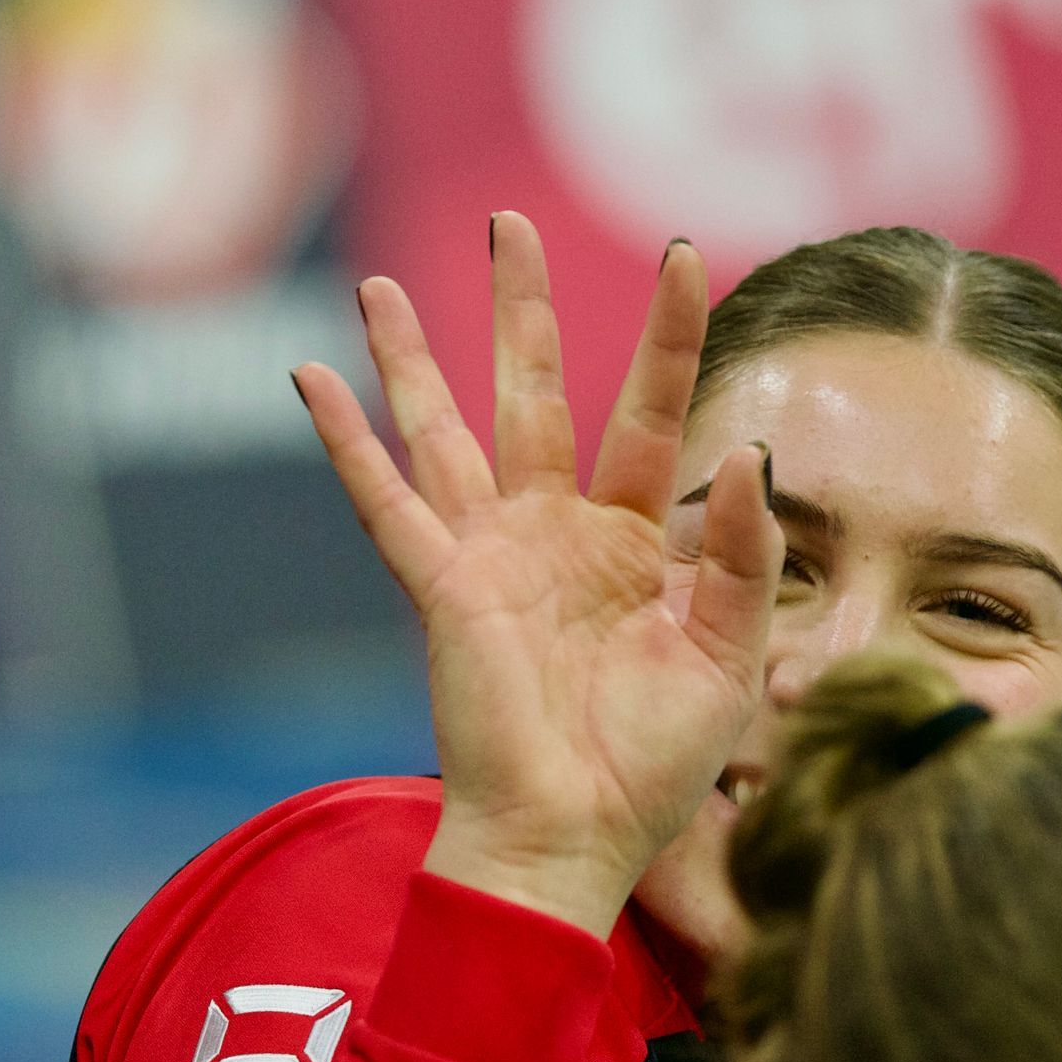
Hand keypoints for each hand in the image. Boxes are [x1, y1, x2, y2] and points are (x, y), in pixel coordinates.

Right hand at [294, 217, 780, 940]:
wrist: (576, 839)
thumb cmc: (655, 766)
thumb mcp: (731, 652)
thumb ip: (742, 553)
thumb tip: (750, 450)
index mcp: (630, 544)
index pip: (651, 413)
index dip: (668, 335)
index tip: (688, 253)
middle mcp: (554, 533)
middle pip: (535, 391)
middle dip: (520, 307)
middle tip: (507, 222)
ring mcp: (490, 555)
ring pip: (446, 428)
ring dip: (412, 355)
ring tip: (380, 281)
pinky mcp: (443, 586)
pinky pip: (388, 499)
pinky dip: (347, 440)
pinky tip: (312, 376)